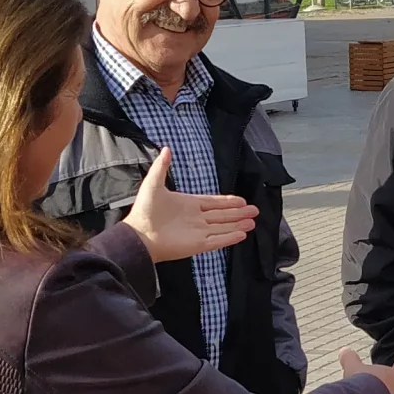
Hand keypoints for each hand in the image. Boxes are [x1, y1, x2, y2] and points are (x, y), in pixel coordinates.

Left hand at [122, 148, 255, 262]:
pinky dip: (230, 238)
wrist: (139, 235)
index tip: (241, 200)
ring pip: (223, 227)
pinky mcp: (198, 245)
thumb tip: (166, 148)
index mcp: (188, 204)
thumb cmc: (144, 211)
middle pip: (222, 215)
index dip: (227, 201)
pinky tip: (242, 234)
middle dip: (238, 213)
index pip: (213, 202)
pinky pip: (218, 240)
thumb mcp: (153, 184)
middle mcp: (196, 219)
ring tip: (253, 222)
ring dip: (238, 224)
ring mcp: (198, 232)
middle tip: (255, 210)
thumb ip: (161, 167)